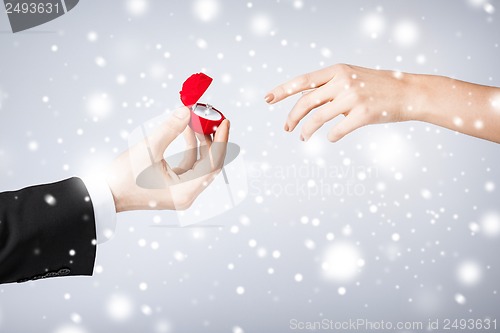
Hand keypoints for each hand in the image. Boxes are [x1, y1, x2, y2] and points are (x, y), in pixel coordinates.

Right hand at [106, 107, 229, 211]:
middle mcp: (187, 194)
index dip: (221, 141)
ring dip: (200, 141)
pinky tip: (186, 130)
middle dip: (212, 139)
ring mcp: (181, 191)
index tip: (224, 121)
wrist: (105, 194)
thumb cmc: (123, 177)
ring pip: (201, 163)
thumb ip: (170, 129)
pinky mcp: (174, 186)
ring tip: (196, 119)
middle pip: (210, 163)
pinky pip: (190, 165)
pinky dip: (190, 148)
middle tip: (212, 117)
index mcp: (185, 191)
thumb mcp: (148, 149)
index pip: (213, 164)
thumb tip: (187, 111)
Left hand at [265, 64, 417, 141]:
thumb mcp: (351, 76)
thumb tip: (302, 99)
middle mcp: (343, 82)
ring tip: (302, 137)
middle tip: (286, 128)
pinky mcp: (363, 114)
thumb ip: (328, 85)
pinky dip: (330, 136)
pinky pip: (337, 131)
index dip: (282, 90)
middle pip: (306, 102)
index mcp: (337, 70)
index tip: (267, 99)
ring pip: (317, 118)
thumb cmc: (377, 85)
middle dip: (291, 117)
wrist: (408, 92)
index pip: (303, 81)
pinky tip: (330, 137)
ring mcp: (353, 98)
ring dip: (306, 130)